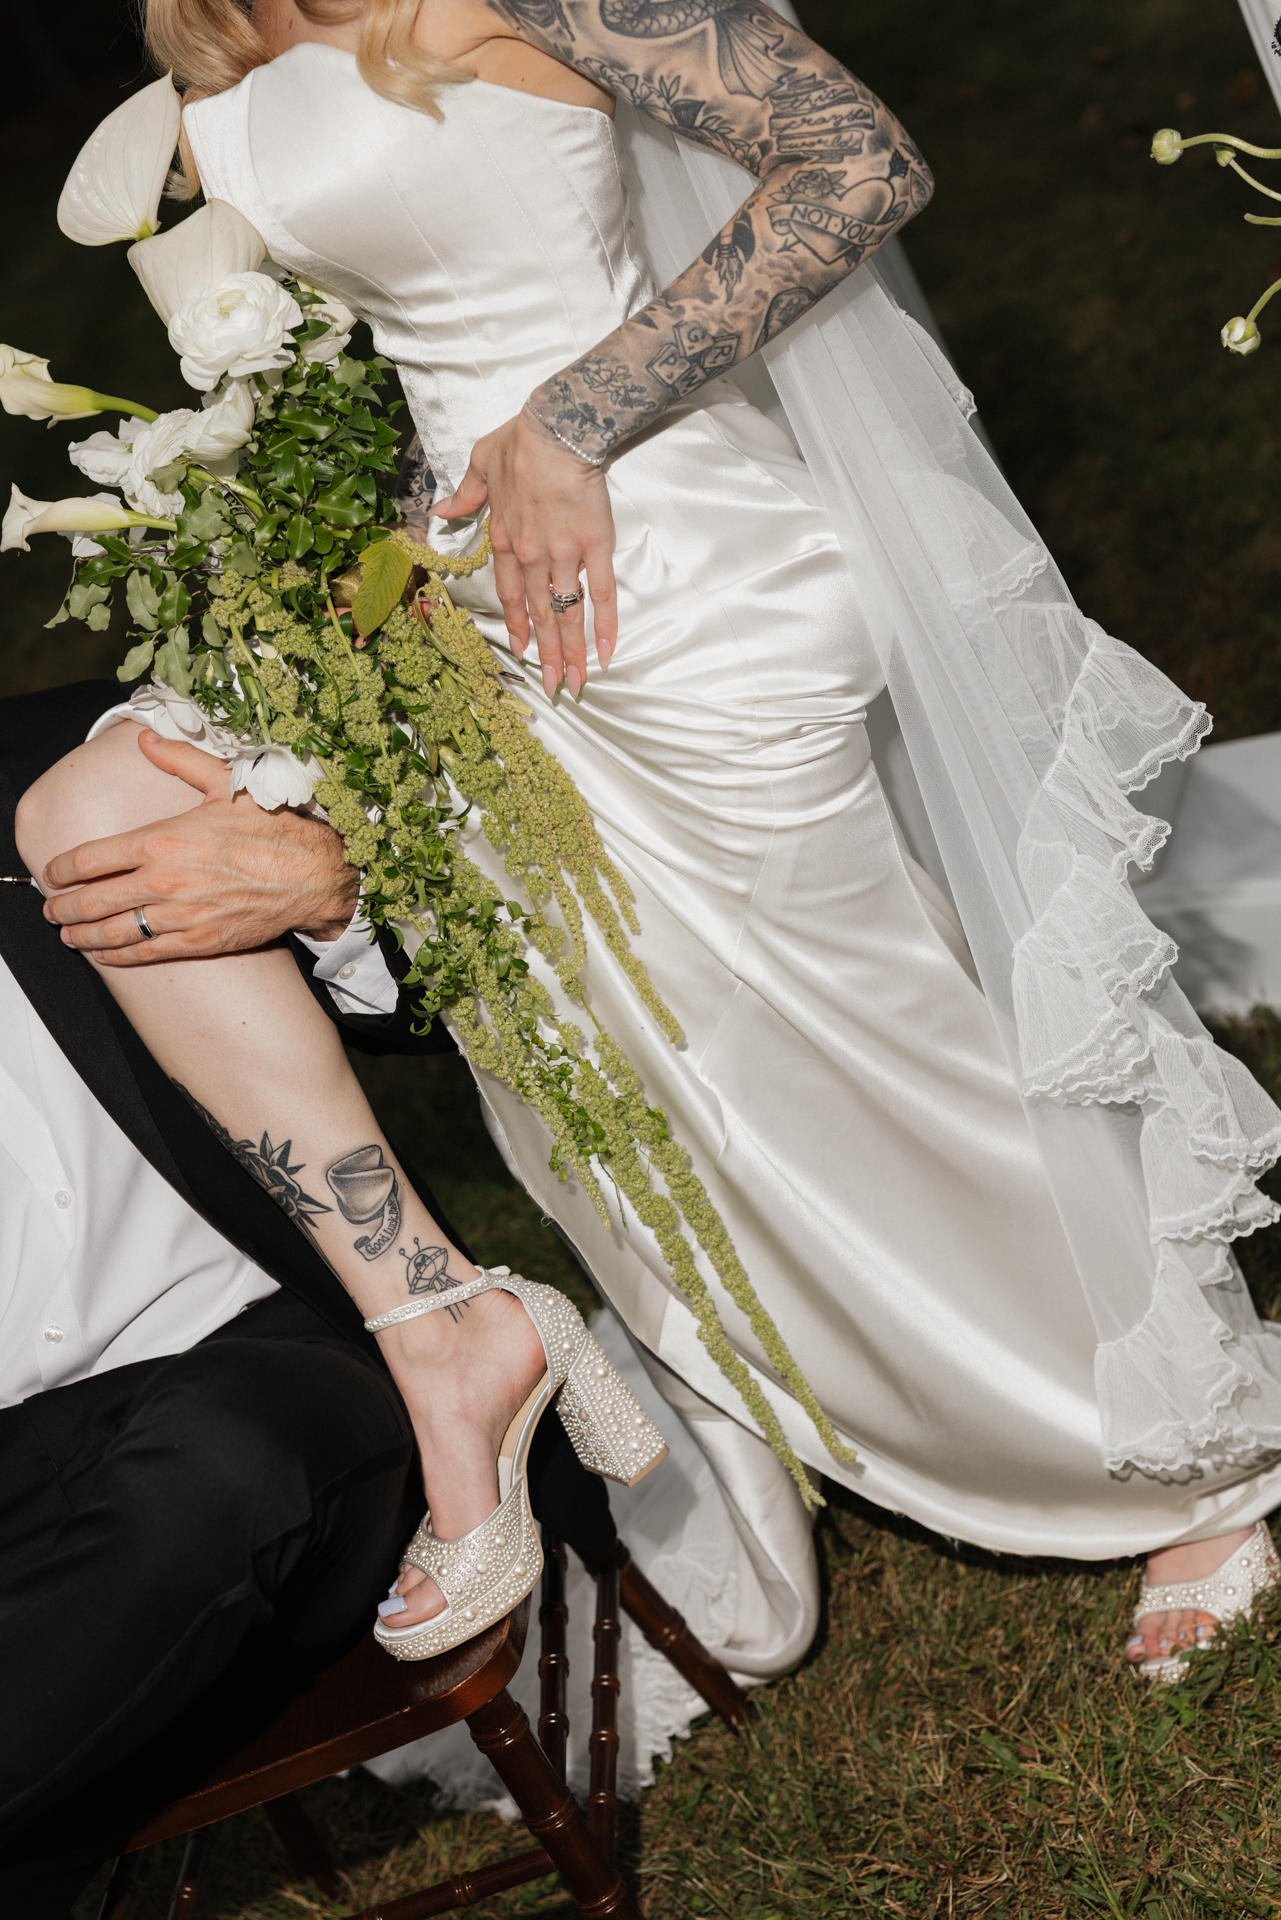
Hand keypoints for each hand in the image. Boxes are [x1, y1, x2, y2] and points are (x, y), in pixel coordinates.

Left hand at [41, 731, 358, 964]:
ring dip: (83, 936)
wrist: (314, 874)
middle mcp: (165, 879)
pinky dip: (118, 956)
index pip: (93, 857)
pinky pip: (146, 953)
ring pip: (114, 931)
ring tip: (68, 935)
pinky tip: (103, 954)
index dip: (63, 868)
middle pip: (93, 899)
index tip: (53, 872)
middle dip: (63, 906)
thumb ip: (179, 759)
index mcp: (163, 838)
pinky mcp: (200, 941)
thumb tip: (146, 740)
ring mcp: (181, 915)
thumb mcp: (225, 784)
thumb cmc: (273, 829)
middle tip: (50, 909)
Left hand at [433, 408, 617, 697]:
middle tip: (554, 686)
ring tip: (577, 684)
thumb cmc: (521, 441)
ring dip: (571, 653)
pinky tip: (607, 652)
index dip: (516, 624)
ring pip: (566, 613)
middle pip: (540, 614)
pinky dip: (604, 626)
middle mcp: (532, 556)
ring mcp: (563, 556)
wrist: (557, 429)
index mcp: (505, 539)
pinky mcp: (594, 548)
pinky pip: (600, 594)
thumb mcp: (480, 463)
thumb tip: (441, 510)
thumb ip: (465, 494)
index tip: (520, 649)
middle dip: (547, 654)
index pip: (510, 593)